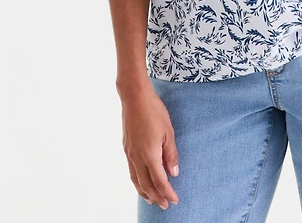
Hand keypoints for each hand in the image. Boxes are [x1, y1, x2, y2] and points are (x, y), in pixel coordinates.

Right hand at [119, 87, 179, 209]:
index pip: (160, 182)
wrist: (134, 97)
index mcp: (149, 154)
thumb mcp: (169, 132)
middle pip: (146, 185)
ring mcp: (129, 153)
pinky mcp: (126, 148)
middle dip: (156, 197)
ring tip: (152, 200)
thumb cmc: (154, 111)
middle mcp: (137, 157)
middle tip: (165, 205)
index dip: (168, 193)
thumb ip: (171, 154)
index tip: (175, 200)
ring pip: (136, 180)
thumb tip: (174, 172)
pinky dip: (137, 182)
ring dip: (145, 192)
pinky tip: (141, 181)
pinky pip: (131, 171)